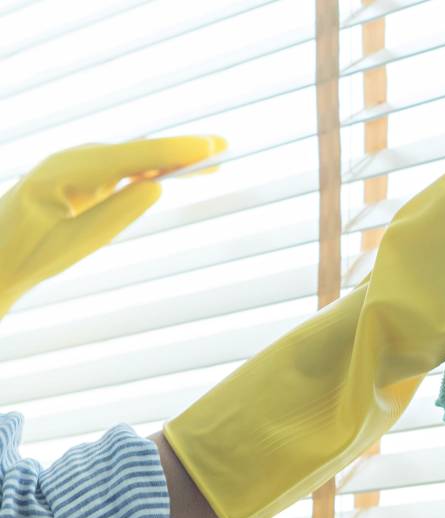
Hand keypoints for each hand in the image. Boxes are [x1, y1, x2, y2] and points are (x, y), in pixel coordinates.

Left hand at [0, 135, 225, 314]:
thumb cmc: (30, 255)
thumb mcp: (76, 243)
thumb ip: (116, 214)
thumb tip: (157, 186)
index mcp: (63, 172)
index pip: (129, 157)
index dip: (172, 150)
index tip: (207, 146)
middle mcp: (71, 160)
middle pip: (136, 151)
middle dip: (180, 149)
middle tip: (223, 145)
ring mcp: (76, 166)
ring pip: (133, 157)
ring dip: (171, 158)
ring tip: (212, 159)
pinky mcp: (83, 178)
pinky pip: (125, 167)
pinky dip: (154, 168)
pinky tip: (177, 170)